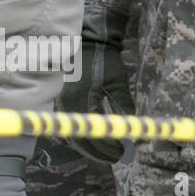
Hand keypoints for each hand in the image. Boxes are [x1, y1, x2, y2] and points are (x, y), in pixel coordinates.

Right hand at [58, 38, 133, 161]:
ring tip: (109, 149)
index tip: (123, 152)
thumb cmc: (104, 58)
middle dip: (99, 151)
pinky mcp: (62, 98)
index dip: (107, 148)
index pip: (92, 134)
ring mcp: (61, 101)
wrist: (87, 39)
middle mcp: (66, 104)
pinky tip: (98, 134)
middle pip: (79, 138)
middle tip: (117, 156)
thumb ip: (124, 107)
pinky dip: (84, 132)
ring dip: (90, 144)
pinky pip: (71, 122)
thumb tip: (133, 131)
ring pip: (73, 133)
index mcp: (79, 99)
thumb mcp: (117, 83)